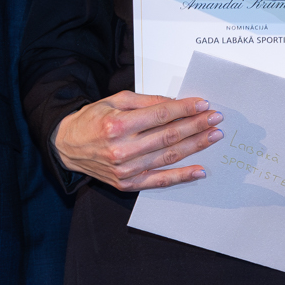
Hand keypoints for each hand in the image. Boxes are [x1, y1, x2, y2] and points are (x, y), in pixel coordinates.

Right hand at [52, 91, 222, 191]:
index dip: (185, 109)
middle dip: (196, 126)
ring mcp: (126, 169)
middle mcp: (122, 148)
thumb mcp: (114, 101)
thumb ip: (146, 102)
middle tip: (216, 119)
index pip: (160, 115)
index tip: (203, 105)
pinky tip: (199, 170)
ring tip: (213, 137)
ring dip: (195, 146)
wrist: (68, 146)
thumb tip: (175, 104)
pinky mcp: (128, 184)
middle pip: (169, 135)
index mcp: (117, 124)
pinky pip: (160, 181)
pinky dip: (181, 176)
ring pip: (169, 156)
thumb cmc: (92, 120)